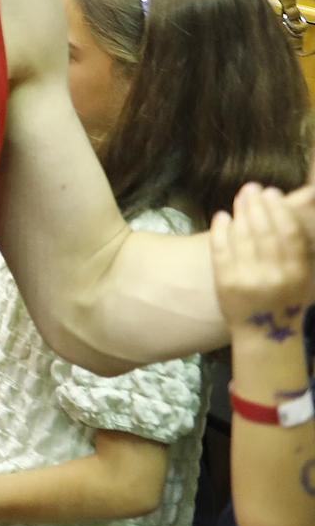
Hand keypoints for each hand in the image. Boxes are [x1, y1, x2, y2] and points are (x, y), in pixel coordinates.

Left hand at [212, 183, 314, 340]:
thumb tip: (291, 214)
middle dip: (258, 205)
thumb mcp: (305, 280)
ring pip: (243, 237)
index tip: (273, 193)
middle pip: (264, 231)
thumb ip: (300, 252)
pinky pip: (221, 250)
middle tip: (253, 188)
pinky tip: (222, 216)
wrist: (265, 337)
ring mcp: (249, 279)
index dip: (280, 210)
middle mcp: (275, 276)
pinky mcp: (225, 283)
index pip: (290, 234)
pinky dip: (221, 230)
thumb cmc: (286, 301)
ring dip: (241, 212)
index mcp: (298, 273)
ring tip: (241, 197)